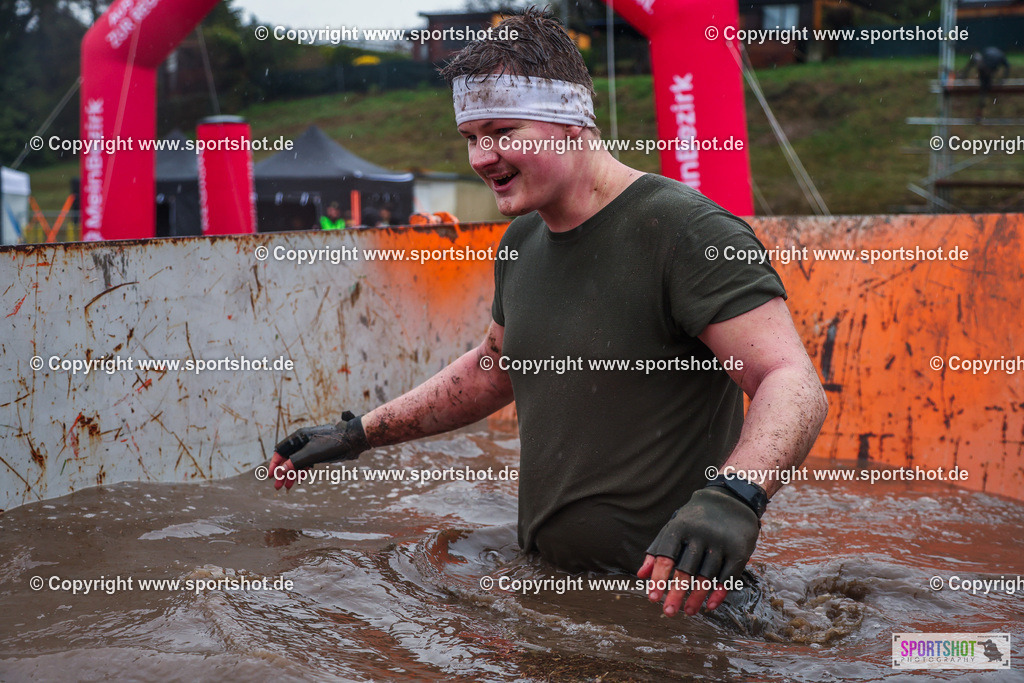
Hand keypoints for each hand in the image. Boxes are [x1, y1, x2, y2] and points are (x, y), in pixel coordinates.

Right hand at [269, 411, 369, 490]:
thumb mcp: (311, 454)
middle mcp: (302, 441)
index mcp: (298, 437)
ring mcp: (310, 446)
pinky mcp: (318, 452)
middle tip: (278, 487)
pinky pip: (306, 462)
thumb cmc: (332, 443)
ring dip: (292, 474)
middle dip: (283, 473)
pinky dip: (302, 471)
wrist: (352, 439)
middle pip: (288, 458)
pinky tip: (300, 479)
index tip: (271, 476)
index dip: (275, 464)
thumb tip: (280, 471)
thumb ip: (295, 462)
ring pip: (297, 462)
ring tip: (288, 488)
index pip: (280, 451)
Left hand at [637, 487, 758, 615]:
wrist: (730, 500)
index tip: (652, 598)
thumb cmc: (695, 520)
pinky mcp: (738, 550)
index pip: (666, 556)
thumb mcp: (673, 528)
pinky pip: (728, 576)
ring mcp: (720, 542)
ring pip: (706, 575)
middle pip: (686, 569)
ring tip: (689, 612)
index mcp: (679, 528)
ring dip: (697, 597)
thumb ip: (657, 551)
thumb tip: (641, 576)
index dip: (658, 578)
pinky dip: (719, 593)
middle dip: (676, 593)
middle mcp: (700, 535)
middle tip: (668, 612)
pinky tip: (710, 605)